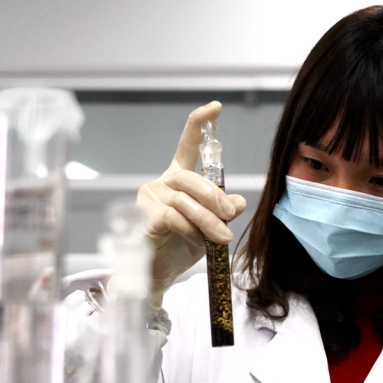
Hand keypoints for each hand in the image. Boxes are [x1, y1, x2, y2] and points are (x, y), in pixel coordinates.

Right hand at [137, 102, 246, 303]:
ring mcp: (149, 199)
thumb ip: (223, 211)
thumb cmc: (181, 247)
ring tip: (222, 238)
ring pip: (185, 201)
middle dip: (216, 197)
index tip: (215, 107)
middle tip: (231, 216)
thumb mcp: (211, 228)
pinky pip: (174, 218)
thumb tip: (239, 201)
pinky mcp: (143, 217)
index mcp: (178, 180)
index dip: (199, 125)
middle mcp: (161, 184)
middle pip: (191, 178)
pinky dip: (192, 230)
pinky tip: (200, 242)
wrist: (157, 275)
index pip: (187, 146)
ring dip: (209, 220)